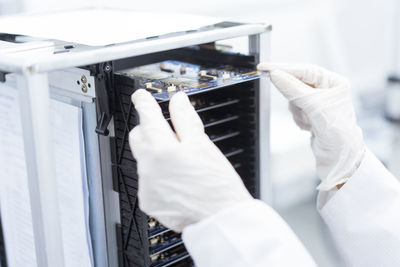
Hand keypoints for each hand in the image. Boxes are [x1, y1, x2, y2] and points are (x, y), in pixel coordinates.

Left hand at [129, 89, 252, 231]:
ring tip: (179, 162)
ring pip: (143, 159)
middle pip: (138, 137)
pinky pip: (146, 180)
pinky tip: (175, 179)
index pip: (148, 117)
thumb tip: (178, 101)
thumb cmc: (217, 185)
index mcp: (163, 150)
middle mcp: (149, 168)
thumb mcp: (203, 146)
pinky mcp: (148, 201)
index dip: (144, 102)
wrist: (220, 218)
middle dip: (148, 129)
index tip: (141, 96)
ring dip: (155, 154)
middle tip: (166, 130)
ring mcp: (147, 186)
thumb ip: (185, 120)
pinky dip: (156, 175)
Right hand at [258, 63, 364, 190]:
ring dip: (297, 111)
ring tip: (310, 121)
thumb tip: (276, 75)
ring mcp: (317, 104)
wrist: (340, 157)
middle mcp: (326, 91)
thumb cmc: (338, 132)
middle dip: (294, 97)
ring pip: (293, 99)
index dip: (283, 69)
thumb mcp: (314, 105)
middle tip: (293, 102)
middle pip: (296, 84)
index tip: (265, 68)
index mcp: (333, 82)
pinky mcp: (310, 115)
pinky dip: (298, 119)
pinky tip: (309, 126)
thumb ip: (293, 88)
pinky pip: (294, 110)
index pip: (303, 70)